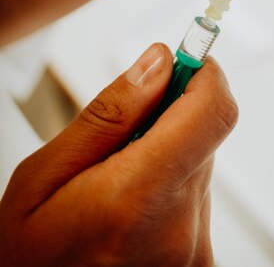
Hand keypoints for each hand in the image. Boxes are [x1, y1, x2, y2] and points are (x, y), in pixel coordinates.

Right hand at [0, 45, 237, 266]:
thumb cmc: (29, 254)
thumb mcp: (43, 176)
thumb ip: (108, 114)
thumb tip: (159, 62)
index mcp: (138, 198)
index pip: (212, 112)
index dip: (205, 75)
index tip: (184, 60)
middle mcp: (180, 228)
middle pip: (203, 134)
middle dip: (171, 115)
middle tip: (124, 128)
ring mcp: (194, 252)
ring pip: (198, 163)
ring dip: (166, 153)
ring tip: (114, 181)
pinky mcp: (199, 262)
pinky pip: (196, 197)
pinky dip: (169, 185)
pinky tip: (129, 207)